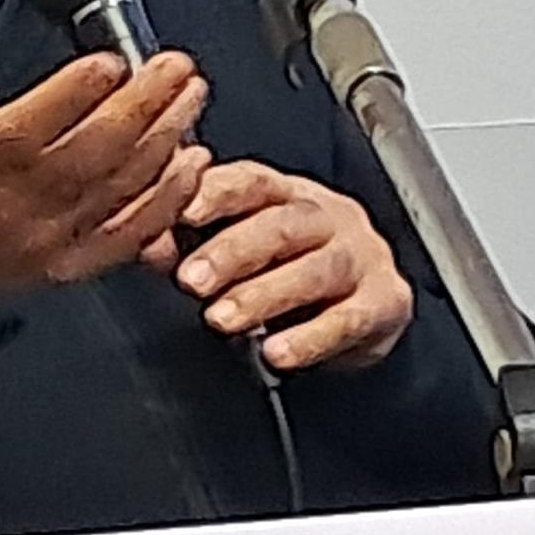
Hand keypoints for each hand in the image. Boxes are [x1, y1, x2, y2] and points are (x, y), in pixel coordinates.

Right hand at [0, 0, 210, 296]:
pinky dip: (168, 199)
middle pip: (93, 151)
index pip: (30, 127)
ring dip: (164, 139)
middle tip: (176, 65)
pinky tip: (191, 164)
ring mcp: (52, 236)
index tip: (110, 60)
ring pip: (120, 186)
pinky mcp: (74, 263)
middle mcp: (19, 203)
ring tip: (191, 97)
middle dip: (143, 104)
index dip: (75, 93)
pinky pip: (131, 234)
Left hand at [170, 160, 412, 370]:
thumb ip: (195, 242)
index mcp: (285, 193)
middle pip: (283, 224)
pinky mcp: (386, 302)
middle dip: (233, 251)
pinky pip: (350, 319)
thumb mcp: (245, 246)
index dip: (219, 193)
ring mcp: (362, 257)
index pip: (252, 181)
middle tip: (192, 280)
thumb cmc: (289, 267)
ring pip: (317, 269)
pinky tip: (276, 353)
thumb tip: (148, 245)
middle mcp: (328, 217)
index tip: (184, 212)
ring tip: (222, 320)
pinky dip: (311, 338)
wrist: (367, 308)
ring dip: (265, 295)